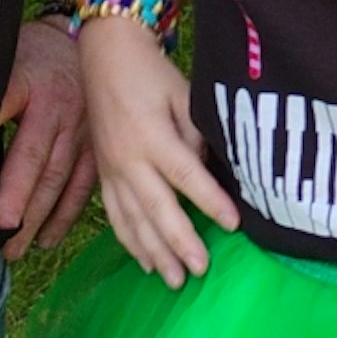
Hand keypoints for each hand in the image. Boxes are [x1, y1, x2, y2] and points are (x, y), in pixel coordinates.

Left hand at [0, 16, 97, 256]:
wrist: (85, 38)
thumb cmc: (34, 54)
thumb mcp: (5, 65)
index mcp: (42, 95)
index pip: (24, 147)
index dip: (12, 183)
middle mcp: (68, 116)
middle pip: (45, 172)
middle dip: (26, 211)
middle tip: (5, 243)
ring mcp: (88, 133)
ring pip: (65, 183)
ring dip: (42, 219)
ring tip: (18, 248)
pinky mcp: (99, 145)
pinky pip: (86, 185)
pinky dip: (68, 214)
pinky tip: (49, 237)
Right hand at [82, 22, 236, 285]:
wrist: (105, 57)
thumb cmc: (152, 74)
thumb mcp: (183, 95)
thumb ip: (196, 136)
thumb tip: (211, 173)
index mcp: (152, 136)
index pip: (186, 175)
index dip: (210, 201)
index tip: (233, 225)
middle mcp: (128, 159)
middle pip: (157, 208)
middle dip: (180, 242)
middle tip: (200, 271)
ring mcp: (112, 170)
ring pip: (133, 220)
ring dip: (154, 253)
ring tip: (174, 280)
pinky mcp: (103, 175)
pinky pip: (115, 216)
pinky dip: (130, 242)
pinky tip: (145, 262)